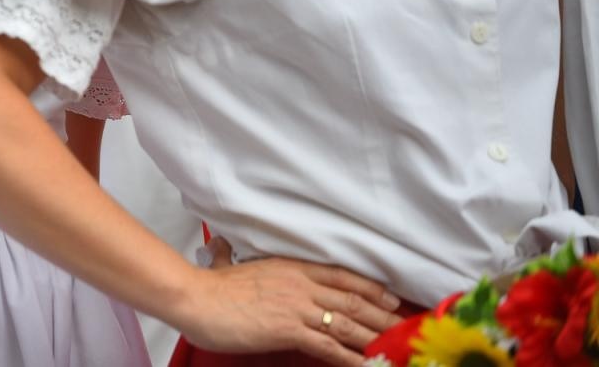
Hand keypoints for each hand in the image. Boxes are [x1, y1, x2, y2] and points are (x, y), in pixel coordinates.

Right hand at [174, 257, 402, 366]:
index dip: (370, 287)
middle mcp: (300, 285)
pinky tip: (367, 365)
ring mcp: (297, 307)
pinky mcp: (290, 330)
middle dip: (381, 314)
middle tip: (404, 325)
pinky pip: (329, 346)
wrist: (196, 299)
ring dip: (374, 336)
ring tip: (395, 347)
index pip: (341, 275)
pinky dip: (351, 358)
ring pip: (347, 322)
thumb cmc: (208, 285)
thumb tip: (220, 246)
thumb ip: (228, 255)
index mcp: (290, 267)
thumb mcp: (224, 262)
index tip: (390, 298)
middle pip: (352, 299)